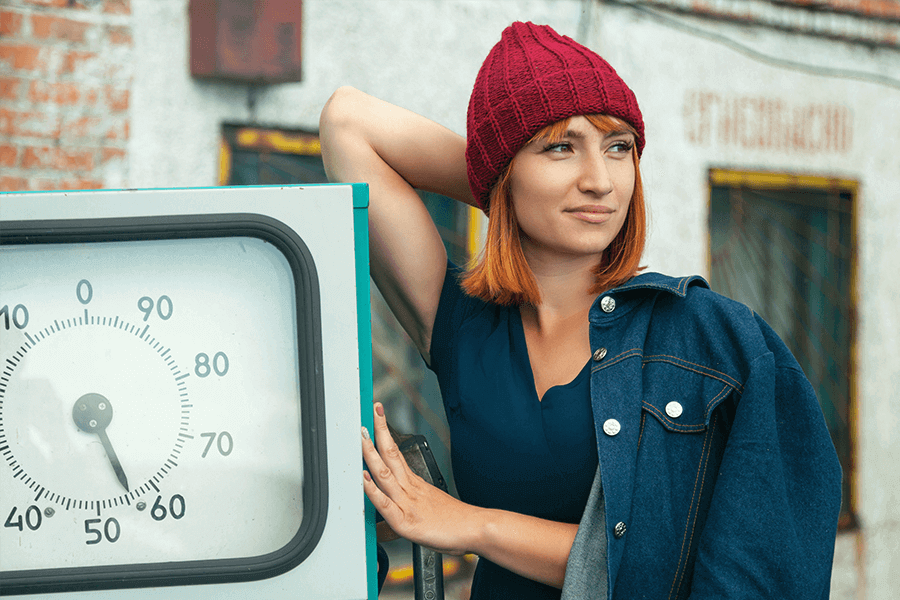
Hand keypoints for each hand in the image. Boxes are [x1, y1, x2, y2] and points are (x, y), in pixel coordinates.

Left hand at [361, 403, 478, 555]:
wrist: (476, 528)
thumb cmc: (455, 521)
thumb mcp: (429, 506)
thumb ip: (409, 504)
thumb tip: (393, 508)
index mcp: (414, 482)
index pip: (395, 451)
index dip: (384, 432)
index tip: (376, 414)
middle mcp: (409, 488)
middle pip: (390, 454)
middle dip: (377, 432)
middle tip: (369, 412)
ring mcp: (406, 502)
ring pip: (384, 473)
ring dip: (371, 453)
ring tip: (361, 435)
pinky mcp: (405, 521)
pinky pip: (385, 504)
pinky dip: (373, 490)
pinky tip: (364, 478)